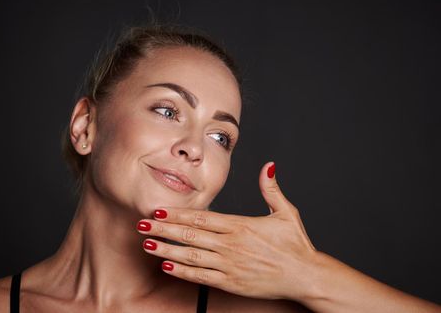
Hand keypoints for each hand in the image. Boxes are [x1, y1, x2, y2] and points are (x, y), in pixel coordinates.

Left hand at [136, 161, 317, 300]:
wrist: (306, 276)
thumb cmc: (296, 244)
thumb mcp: (286, 212)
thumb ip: (271, 189)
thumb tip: (268, 165)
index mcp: (241, 225)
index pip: (202, 217)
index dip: (178, 213)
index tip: (159, 210)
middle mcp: (232, 245)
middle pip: (191, 235)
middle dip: (163, 229)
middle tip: (141, 224)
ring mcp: (230, 265)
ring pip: (191, 256)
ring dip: (167, 249)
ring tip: (147, 244)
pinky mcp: (232, 282)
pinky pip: (201, 277)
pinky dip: (183, 271)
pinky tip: (167, 265)